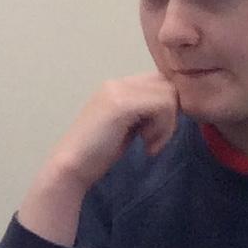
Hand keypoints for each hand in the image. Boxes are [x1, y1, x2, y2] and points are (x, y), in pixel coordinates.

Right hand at [18, 75, 181, 245]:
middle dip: (172, 114)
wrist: (71, 166)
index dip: (169, 106)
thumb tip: (176, 105)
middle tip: (155, 138)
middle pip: (169, 85)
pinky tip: (147, 145)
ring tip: (149, 142)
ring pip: (169, 95)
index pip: (161, 81)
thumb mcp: (127, 125)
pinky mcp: (121, 104)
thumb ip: (145, 110)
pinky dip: (162, 129)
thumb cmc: (98, 153)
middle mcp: (117, 82)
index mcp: (118, 86)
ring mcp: (118, 91)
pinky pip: (163, 106)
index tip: (158, 131)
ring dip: (167, 123)